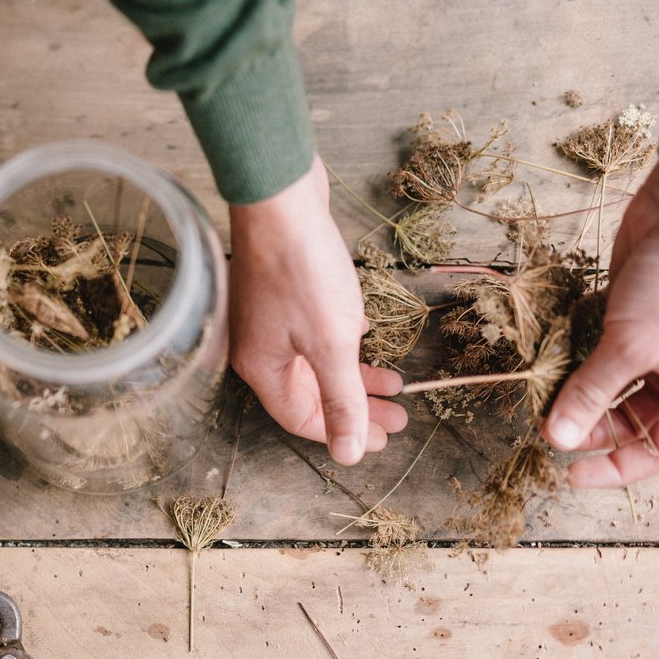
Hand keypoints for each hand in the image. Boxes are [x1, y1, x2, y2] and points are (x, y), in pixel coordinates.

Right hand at [228, 156, 408, 464]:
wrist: (279, 203)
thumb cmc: (302, 273)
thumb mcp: (331, 344)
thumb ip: (343, 400)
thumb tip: (349, 455)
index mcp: (262, 367)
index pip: (301, 417)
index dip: (343, 432)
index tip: (386, 438)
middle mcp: (258, 348)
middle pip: (310, 393)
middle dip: (357, 407)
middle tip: (399, 417)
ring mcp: (267, 319)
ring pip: (313, 362)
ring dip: (354, 375)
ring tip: (394, 382)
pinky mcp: (281, 292)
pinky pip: (312, 334)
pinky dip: (341, 345)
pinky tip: (366, 336)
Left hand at [542, 164, 658, 486]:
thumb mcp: (633, 347)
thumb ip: (593, 393)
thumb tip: (559, 437)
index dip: (615, 466)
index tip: (568, 473)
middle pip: (632, 418)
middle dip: (588, 423)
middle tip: (544, 424)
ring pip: (611, 383)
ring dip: (576, 389)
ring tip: (539, 395)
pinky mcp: (631, 317)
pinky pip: (598, 349)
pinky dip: (575, 354)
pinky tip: (548, 358)